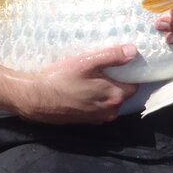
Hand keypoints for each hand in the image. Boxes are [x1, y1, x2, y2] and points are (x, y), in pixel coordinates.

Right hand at [2, 44, 140, 124]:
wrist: (37, 99)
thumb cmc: (61, 79)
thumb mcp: (87, 62)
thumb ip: (112, 56)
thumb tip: (133, 51)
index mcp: (115, 96)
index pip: (134, 84)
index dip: (128, 73)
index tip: (118, 64)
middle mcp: (111, 111)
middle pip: (123, 93)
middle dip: (116, 81)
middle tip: (101, 68)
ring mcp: (99, 118)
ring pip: (110, 101)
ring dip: (105, 91)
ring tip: (91, 78)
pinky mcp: (87, 121)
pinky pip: (99, 108)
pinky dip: (95, 100)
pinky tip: (82, 90)